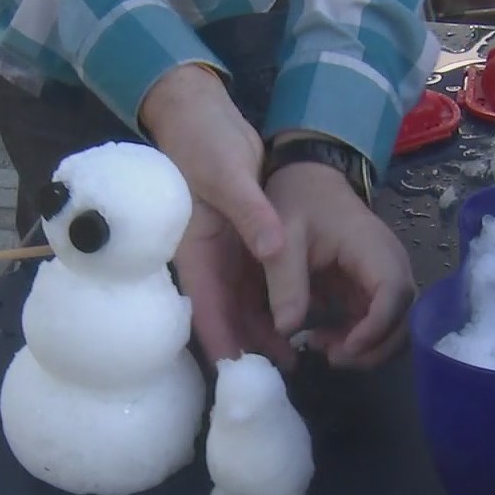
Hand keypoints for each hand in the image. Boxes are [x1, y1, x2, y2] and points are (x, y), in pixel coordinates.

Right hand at [140, 65, 292, 366]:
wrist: (202, 118)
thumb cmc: (204, 144)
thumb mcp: (227, 175)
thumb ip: (251, 213)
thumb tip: (273, 250)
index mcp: (196, 251)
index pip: (205, 308)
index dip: (221, 342)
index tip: (240, 372)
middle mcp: (210, 261)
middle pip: (227, 316)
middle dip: (249, 348)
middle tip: (280, 376)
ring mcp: (226, 255)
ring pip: (243, 306)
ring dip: (265, 332)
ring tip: (296, 359)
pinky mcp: (243, 245)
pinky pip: (257, 286)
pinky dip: (274, 306)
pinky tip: (298, 324)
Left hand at [263, 161, 416, 368]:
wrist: (307, 180)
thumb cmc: (297, 202)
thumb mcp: (283, 238)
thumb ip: (285, 281)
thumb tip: (287, 330)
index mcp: (372, 247)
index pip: (394, 293)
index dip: (376, 327)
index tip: (344, 348)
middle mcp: (390, 264)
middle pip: (404, 318)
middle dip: (373, 347)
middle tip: (331, 358)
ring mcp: (384, 277)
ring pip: (395, 325)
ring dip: (366, 347)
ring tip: (323, 350)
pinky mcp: (372, 287)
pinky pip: (377, 321)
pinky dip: (356, 338)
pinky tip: (323, 340)